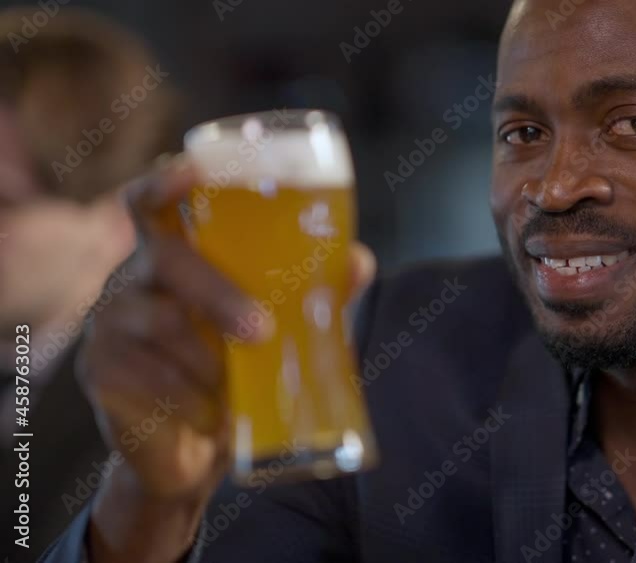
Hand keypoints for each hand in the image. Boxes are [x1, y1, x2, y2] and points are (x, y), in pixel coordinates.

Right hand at [78, 160, 375, 561]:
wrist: (196, 452)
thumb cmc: (236, 373)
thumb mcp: (279, 331)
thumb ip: (314, 294)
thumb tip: (358, 262)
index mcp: (171, 257)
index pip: (151, 202)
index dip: (165, 181)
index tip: (193, 172)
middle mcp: (130, 279)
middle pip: (166, 260)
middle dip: (218, 294)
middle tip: (261, 330)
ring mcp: (108, 325)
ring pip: (159, 323)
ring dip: (209, 358)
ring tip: (236, 384)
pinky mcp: (100, 374)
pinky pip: (147, 376)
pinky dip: (191, 396)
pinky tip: (212, 411)